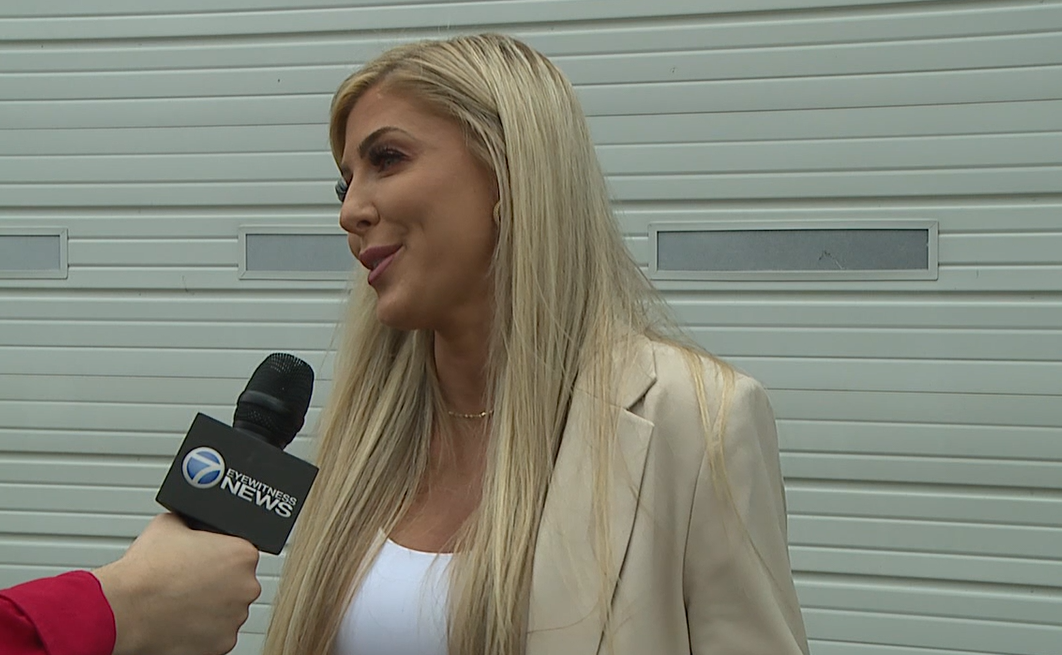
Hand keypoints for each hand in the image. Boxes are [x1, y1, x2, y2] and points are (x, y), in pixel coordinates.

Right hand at [93, 513, 262, 654]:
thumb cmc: (146, 571)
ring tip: (181, 601)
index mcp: (242, 554)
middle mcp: (247, 587)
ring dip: (210, 606)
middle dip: (217, 582)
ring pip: (227, 609)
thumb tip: (192, 524)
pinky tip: (181, 619)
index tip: (201, 561)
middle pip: (236, 582)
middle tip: (189, 582)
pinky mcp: (223, 644)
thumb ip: (192, 523)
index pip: (239, 552)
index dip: (217, 555)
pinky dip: (202, 629)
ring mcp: (236, 618)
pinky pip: (216, 633)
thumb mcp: (169, 523)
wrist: (124, 609)